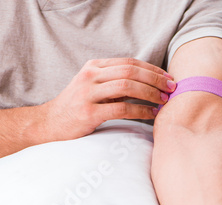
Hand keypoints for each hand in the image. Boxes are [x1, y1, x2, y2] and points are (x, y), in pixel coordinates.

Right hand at [45, 58, 175, 140]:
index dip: (152, 69)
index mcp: (93, 67)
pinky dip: (141, 111)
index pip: (129, 62)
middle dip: (156, 79)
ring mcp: (88, 94)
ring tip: (164, 100)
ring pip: (128, 86)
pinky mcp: (88, 113)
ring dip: (151, 93)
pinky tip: (151, 114)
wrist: (49, 124)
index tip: (167, 77)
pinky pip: (122, 108)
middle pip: (131, 71)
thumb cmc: (76, 107)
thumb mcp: (92, 87)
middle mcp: (90, 76)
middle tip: (172, 88)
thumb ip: (114, 82)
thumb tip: (148, 83)